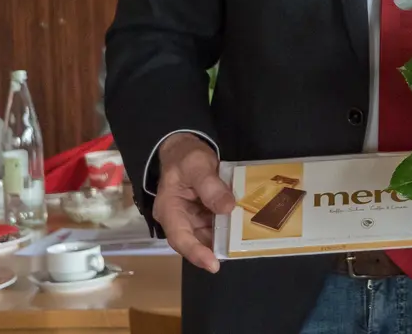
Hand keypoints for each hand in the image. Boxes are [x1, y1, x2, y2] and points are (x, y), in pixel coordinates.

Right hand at [154, 133, 233, 273]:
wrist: (184, 148)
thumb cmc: (186, 157)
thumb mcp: (197, 165)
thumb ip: (210, 186)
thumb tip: (227, 208)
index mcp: (169, 209)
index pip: (180, 237)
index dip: (196, 253)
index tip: (213, 264)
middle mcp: (178, 218)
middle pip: (194, 240)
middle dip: (214, 250)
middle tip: (236, 253)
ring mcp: (191, 217)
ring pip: (206, 235)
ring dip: (223, 239)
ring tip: (242, 242)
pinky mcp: (202, 213)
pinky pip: (214, 225)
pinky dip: (226, 227)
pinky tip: (241, 227)